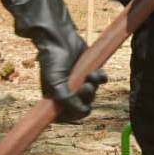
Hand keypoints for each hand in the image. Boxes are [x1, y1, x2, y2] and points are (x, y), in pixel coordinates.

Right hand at [0, 0, 105, 122]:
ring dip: (93, 85)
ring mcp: (79, 83)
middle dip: (86, 97)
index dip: (75, 113)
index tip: (78, 106)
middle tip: (84, 86)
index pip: (68, 116)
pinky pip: (101, 81)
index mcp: (56, 99)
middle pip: (83, 106)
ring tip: (89, 75)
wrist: (60, 38)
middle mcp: (68, 93)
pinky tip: (95, 71)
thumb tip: (84, 112)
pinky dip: (100, 77)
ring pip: (93, 94)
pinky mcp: (90, 72)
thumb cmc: (52, 60)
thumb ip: (67, 101)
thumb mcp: (55, 83)